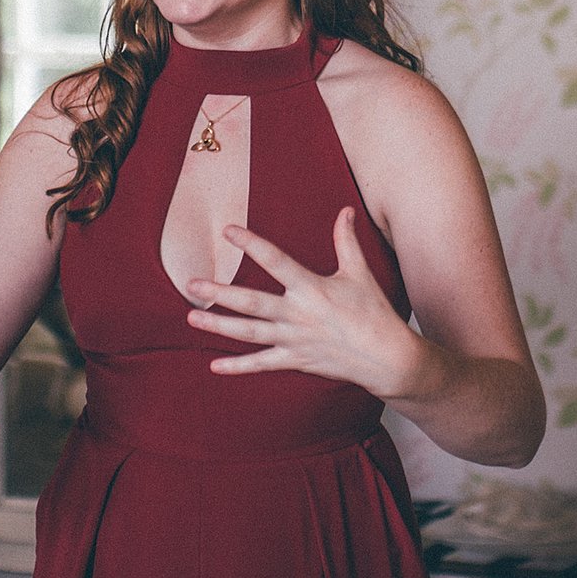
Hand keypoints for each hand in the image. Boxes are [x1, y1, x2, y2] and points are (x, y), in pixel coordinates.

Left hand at [184, 211, 423, 396]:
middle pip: (251, 302)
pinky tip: (214, 365)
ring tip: (191, 316)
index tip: (227, 230)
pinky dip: (238, 367)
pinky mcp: (295, 360)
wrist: (386, 358)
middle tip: (191, 283)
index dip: (251, 244)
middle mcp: (298, 314)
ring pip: (249, 333)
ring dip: (218, 325)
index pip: (275, 261)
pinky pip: (262, 364)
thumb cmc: (374, 312)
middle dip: (219, 292)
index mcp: (312, 288)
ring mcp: (294, 340)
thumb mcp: (359, 273)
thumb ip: (346, 241)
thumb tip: (345, 210)